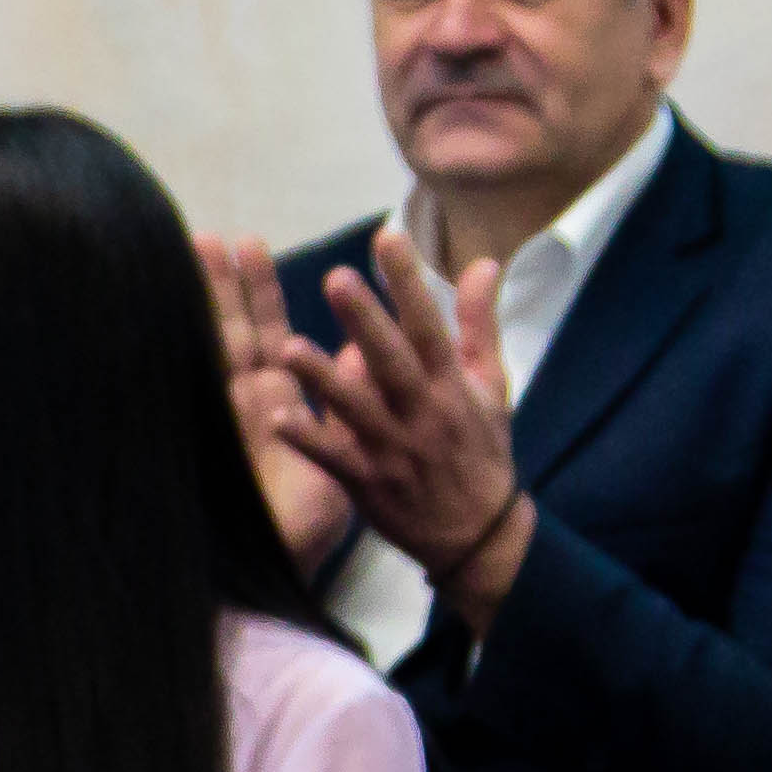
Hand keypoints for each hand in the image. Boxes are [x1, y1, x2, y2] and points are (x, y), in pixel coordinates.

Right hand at [194, 233, 356, 573]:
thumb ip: (350, 399)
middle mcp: (243, 405)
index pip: (268, 331)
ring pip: (211, 352)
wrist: (274, 576)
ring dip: (204, 307)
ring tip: (191, 258)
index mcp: (279, 401)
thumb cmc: (305, 527)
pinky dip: (181, 359)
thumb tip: (366, 349)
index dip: (258, 290)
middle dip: (223, 285)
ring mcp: (219, 422)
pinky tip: (160, 320)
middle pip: (232, 330)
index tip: (248, 244)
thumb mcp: (341, 457)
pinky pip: (195, 394)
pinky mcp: (205, 443)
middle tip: (214, 238)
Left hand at [272, 226, 532, 627]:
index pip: (430, 325)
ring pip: (356, 410)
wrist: (478, 534)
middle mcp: (422, 412)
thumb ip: (479, 322)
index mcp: (451, 385)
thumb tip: (482, 262)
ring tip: (288, 347)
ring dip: (323, 379)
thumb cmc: (481, 450)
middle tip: (335, 278)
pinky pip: (335, 460)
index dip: (409, 282)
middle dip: (365, 320)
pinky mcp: (368, 484)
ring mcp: (393, 450)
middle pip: (392, 361)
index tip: (388, 237)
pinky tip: (279, 419)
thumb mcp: (493, 386)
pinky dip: (308, 441)